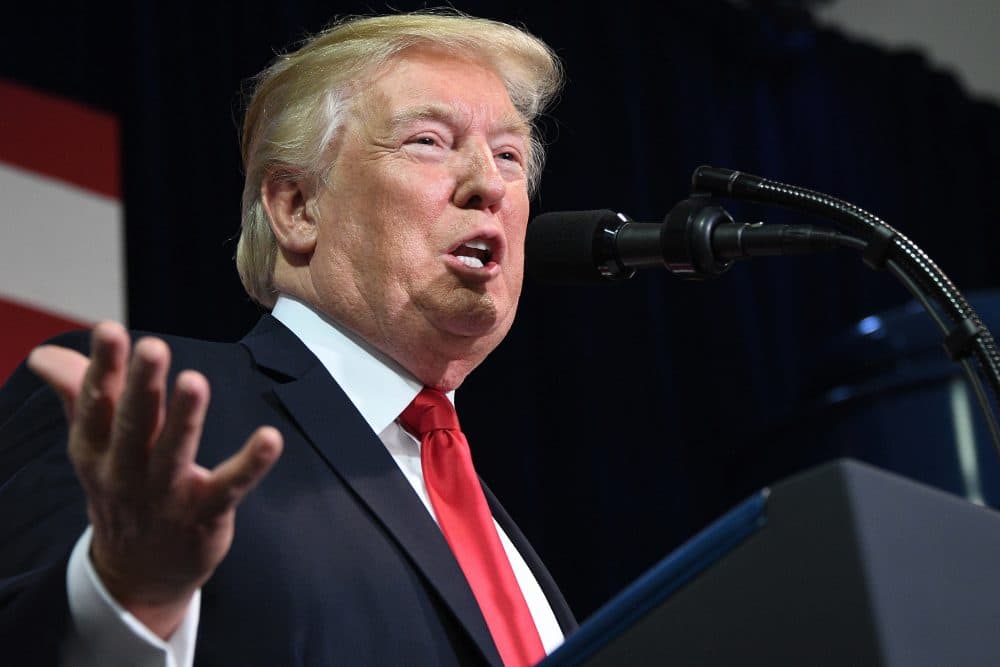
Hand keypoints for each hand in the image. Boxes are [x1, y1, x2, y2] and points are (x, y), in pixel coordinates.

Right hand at [28, 321, 282, 637]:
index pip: (96, 404)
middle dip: (142, 386)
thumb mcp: (95, 447)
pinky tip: (270, 438)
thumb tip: (44, 354)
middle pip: (134, 425)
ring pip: (174, 453)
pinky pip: (230, 486)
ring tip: (195, 381)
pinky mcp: (205, 514)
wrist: (139, 573)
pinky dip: (250, 464)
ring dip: (185, 418)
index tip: (109, 329)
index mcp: (96, 451)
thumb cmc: (122, 490)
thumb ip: (78, 394)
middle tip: (153, 347)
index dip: (103, 368)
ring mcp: (166, 496)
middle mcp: (126, 473)